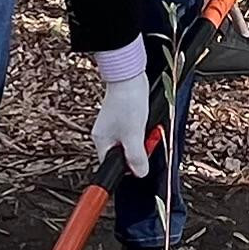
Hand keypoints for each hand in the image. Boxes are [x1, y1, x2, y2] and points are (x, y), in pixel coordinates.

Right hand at [90, 66, 156, 184]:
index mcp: (102, 142)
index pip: (112, 167)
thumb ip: (137, 157)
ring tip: (146, 129)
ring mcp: (112, 125)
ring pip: (129, 142)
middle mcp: (104, 135)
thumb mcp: (135, 135)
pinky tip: (145, 121)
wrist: (129, 76)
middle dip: (137, 151)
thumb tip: (140, 173)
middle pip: (122, 155)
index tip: (140, 162)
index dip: (128, 168)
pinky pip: (132, 131)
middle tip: (147, 142)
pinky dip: (141, 129)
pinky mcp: (121, 117)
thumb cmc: (128, 102)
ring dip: (141, 139)